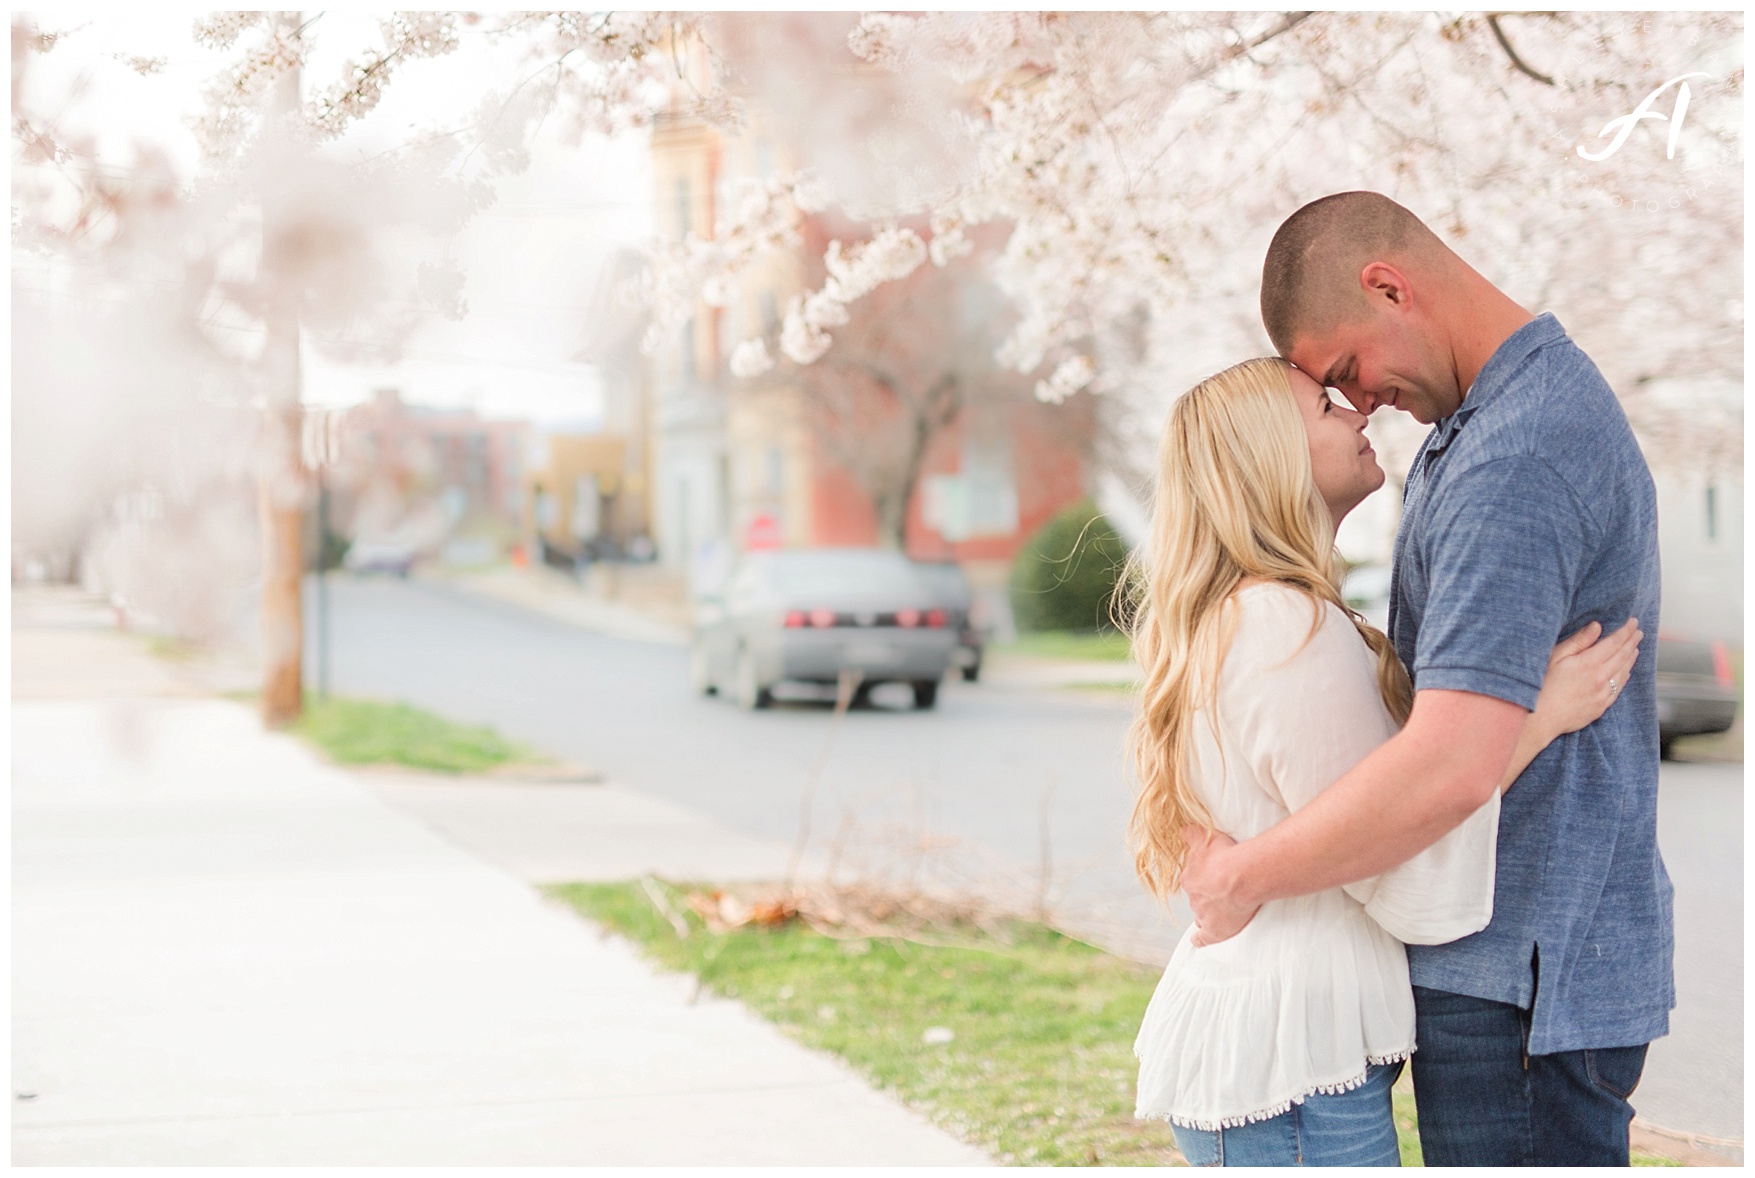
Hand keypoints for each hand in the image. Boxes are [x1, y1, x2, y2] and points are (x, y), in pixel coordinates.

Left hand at [1179, 825, 1259, 946]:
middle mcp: (1194, 898)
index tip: (1213, 877)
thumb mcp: (1203, 838)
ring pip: (1202, 916)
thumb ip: (1191, 834)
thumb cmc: (1225, 855)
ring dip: (1209, 914)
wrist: (1241, 876)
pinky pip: (1203, 938)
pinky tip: (1197, 941)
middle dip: (1207, 896)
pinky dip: (1200, 940)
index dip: (1203, 879)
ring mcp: (1204, 915)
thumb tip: (1181, 829)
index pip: (1193, 881)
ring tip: (1220, 911)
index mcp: (1190, 879)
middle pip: (1199, 899)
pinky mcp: (1215, 930)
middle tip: (1223, 892)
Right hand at [1534, 617, 1642, 736]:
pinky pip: (1618, 688)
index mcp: (1590, 663)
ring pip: (1624, 672)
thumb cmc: (1542, 685)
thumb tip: (1597, 626)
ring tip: (1635, 648)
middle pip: (1623, 656)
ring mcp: (1603, 694)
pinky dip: (1625, 676)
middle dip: (1632, 642)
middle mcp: (1601, 678)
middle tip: (1639, 632)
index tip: (1633, 622)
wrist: (1541, 718)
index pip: (1614, 642)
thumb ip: (1578, 641)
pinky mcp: (1601, 706)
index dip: (1626, 631)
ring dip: (1631, 658)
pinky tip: (1626, 672)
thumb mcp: (1556, 656)